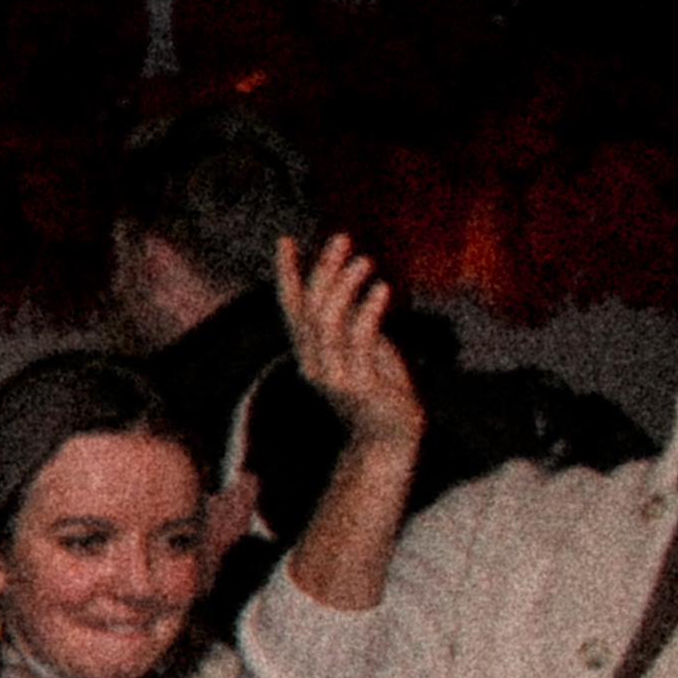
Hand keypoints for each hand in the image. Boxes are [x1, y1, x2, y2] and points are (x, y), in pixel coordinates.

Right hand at [276, 236, 426, 455]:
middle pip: (309, 308)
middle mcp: (312, 363)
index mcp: (309, 353)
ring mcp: (332, 376)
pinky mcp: (356, 385)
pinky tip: (382, 289)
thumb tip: (356, 286)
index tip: (287, 240)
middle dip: (323, 270)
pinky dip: (368, 311)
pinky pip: (358, 341)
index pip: (291, 307)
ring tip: (365, 260)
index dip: (287, 274)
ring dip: (345, 286)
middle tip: (341, 238)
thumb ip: (354, 323)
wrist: (390, 439)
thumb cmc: (382, 391)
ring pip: (328, 322)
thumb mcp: (365, 350)